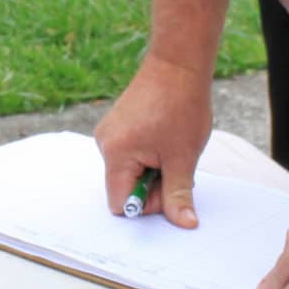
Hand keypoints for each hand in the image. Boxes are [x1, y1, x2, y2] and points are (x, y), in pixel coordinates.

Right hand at [94, 53, 211, 227]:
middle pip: (124, 187)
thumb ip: (178, 195)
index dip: (146, 204)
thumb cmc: (181, 107)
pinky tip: (165, 138)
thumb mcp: (183, 158)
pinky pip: (130, 155)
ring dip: (153, 170)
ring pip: (130, 171)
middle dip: (153, 185)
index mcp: (115, 154)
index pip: (120, 203)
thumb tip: (184, 224)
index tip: (169, 187)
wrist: (178, 64)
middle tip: (177, 165)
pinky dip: (149, 156)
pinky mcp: (118, 125)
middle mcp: (105, 144)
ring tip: (172, 147)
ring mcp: (110, 133)